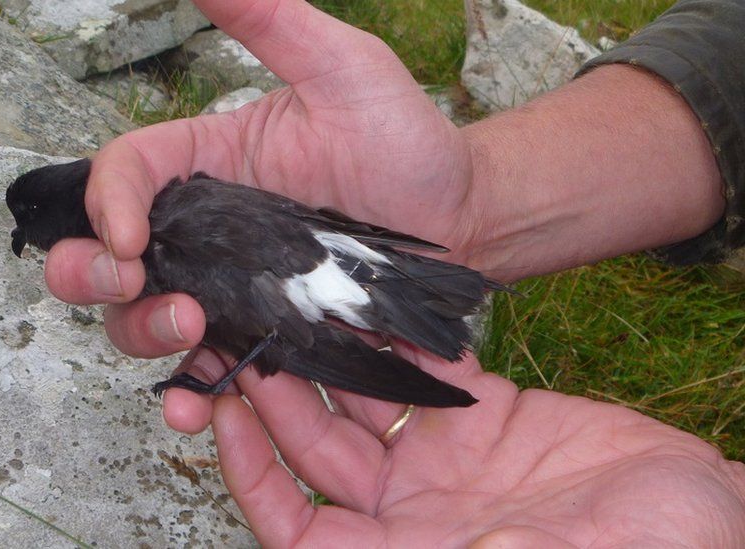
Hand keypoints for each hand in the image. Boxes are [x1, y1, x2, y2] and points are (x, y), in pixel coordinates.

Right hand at [43, 0, 476, 359]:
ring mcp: (225, 288)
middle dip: (89, 273)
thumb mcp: (343, 70)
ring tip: (188, 330)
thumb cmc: (405, 142)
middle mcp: (200, 230)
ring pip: (138, 318)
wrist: (462, 222)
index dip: (104, 203)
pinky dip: (183, 389)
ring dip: (138, 331)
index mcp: (204, 163)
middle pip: (101, 255)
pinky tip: (192, 400)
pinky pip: (200, 368)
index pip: (121, 174)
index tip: (127, 235)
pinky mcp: (257, 337)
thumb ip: (271, 20)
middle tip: (129, 281)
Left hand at [202, 349, 744, 546]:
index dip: (254, 479)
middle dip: (278, 400)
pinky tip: (372, 301)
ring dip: (325, 361)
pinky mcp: (485, 417)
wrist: (710, 515)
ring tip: (291, 307)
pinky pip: (427, 372)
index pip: (300, 528)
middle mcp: (415, 510)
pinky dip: (400, 340)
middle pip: (317, 454)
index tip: (223, 422)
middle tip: (245, 340)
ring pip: (360, 405)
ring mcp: (447, 459)